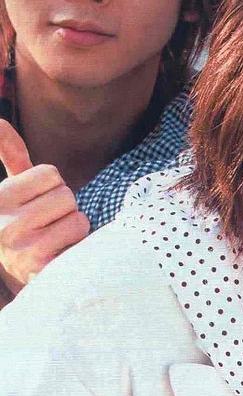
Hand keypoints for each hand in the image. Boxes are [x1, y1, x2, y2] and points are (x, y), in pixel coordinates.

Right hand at [0, 120, 89, 293]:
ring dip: (73, 230)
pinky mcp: (44, 270)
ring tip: (55, 241)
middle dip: (64, 209)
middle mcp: (5, 224)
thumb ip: (10, 153)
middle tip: (48, 226)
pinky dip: (78, 248)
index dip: (51, 187)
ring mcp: (23, 249)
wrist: (20, 275)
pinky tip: (61, 256)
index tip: (38, 204)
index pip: (50, 173)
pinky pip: (81, 243)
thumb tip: (0, 120)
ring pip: (77, 219)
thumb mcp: (13, 189)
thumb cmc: (23, 223)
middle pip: (66, 195)